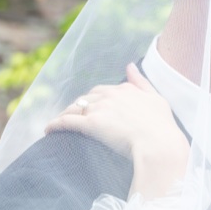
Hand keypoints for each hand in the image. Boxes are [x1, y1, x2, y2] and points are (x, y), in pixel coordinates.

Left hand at [46, 64, 179, 155]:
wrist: (158, 144)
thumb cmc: (162, 126)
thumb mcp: (157, 99)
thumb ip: (141, 82)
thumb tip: (130, 66)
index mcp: (125, 89)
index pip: (102, 90)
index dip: (94, 99)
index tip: (90, 107)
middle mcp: (110, 95)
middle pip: (86, 98)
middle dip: (78, 106)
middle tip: (72, 117)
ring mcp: (100, 109)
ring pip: (75, 108)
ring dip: (65, 115)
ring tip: (58, 124)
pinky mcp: (91, 124)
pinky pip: (67, 122)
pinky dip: (55, 125)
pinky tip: (48, 130)